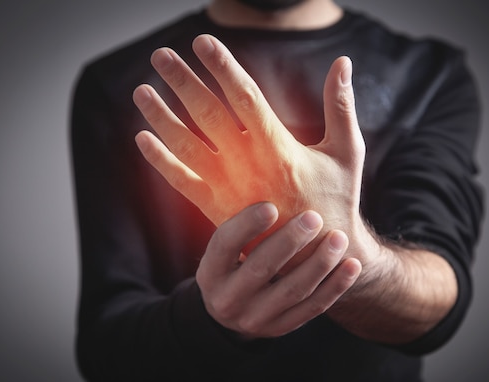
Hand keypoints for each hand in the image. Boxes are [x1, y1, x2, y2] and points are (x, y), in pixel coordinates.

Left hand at [133, 34, 365, 269]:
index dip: (222, 67)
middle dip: (183, 82)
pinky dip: (160, 161)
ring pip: (187, 145)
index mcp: (280, 147)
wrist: (316, 257)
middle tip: (161, 55)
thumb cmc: (336, 199)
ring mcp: (228, 188)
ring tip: (141, 90)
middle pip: (208, 114)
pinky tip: (142, 138)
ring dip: (162, 116)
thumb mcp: (347, 151)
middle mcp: (248, 165)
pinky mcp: (215, 209)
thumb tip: (343, 60)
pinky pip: (181, 182)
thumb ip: (341, 106)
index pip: (245, 97)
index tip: (202, 42)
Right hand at [196, 202, 360, 338]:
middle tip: (314, 217)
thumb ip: (237, 217)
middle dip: (289, 242)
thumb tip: (247, 156)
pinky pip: (312, 309)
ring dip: (319, 264)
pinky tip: (351, 265)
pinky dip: (335, 287)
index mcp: (210, 272)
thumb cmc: (235, 261)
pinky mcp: (281, 328)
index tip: (271, 205)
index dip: (246, 225)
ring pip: (292, 291)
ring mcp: (255, 319)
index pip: (223, 245)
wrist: (236, 308)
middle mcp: (227, 299)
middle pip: (260, 268)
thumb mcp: (225, 246)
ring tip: (339, 238)